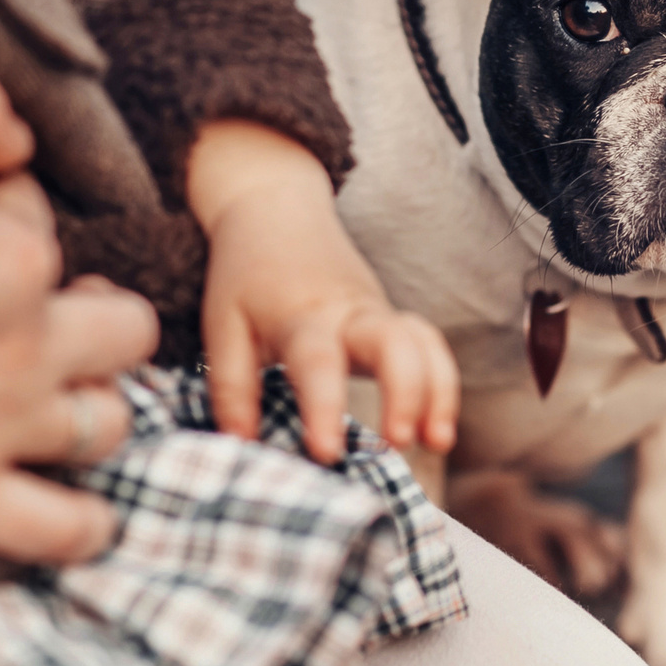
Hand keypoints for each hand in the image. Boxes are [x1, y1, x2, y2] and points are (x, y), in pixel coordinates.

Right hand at [0, 72, 156, 563]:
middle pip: (121, 332)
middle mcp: (25, 345)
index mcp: (15, 255)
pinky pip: (59, 531)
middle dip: (94, 315)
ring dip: (91, 407)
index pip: (40, 225)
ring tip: (57, 400)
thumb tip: (17, 141)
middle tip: (45, 315)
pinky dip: (83, 527)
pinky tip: (81, 515)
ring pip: (104, 424)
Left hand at [187, 119, 457, 464]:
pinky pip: (429, 345)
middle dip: (406, 393)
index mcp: (301, 316)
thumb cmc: (246, 276)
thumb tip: (242, 446)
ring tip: (436, 443)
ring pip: (424, 342)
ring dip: (439, 391)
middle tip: (400, 444)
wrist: (276, 212)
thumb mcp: (223, 326)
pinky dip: (442, 383)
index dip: (324, 409)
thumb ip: (232, 387)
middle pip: (394, 343)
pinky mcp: (392, 319)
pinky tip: (437, 429)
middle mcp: (349, 312)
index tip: (327, 454)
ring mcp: (377, 312)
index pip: (318, 363)